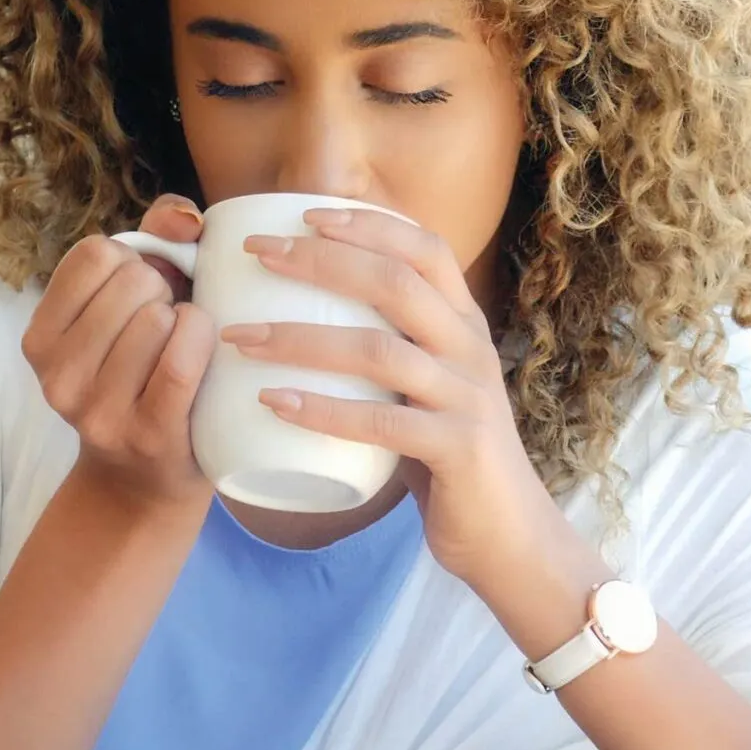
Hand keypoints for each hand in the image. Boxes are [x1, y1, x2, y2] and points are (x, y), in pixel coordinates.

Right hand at [24, 194, 216, 517]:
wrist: (146, 475)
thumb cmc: (146, 369)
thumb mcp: (134, 301)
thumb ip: (157, 236)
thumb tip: (188, 222)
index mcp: (41, 338)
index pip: (94, 255)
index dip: (132, 261)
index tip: (139, 291)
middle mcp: (56, 376)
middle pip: (132, 281)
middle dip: (163, 291)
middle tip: (164, 326)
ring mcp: (97, 410)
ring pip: (158, 319)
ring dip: (184, 320)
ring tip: (178, 349)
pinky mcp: (146, 434)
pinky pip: (182, 360)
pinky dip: (201, 341)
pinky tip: (202, 353)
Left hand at [216, 207, 557, 579]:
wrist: (509, 536)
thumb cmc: (450, 459)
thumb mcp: (429, 389)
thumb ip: (392, 351)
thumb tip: (307, 316)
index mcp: (464, 326)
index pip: (425, 249)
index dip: (369, 224)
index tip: (307, 213)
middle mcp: (470, 351)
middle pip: (396, 283)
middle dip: (321, 261)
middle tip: (256, 254)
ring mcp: (467, 399)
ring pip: (380, 350)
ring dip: (301, 338)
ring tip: (241, 337)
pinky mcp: (457, 449)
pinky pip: (382, 422)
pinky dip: (324, 411)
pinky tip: (274, 403)